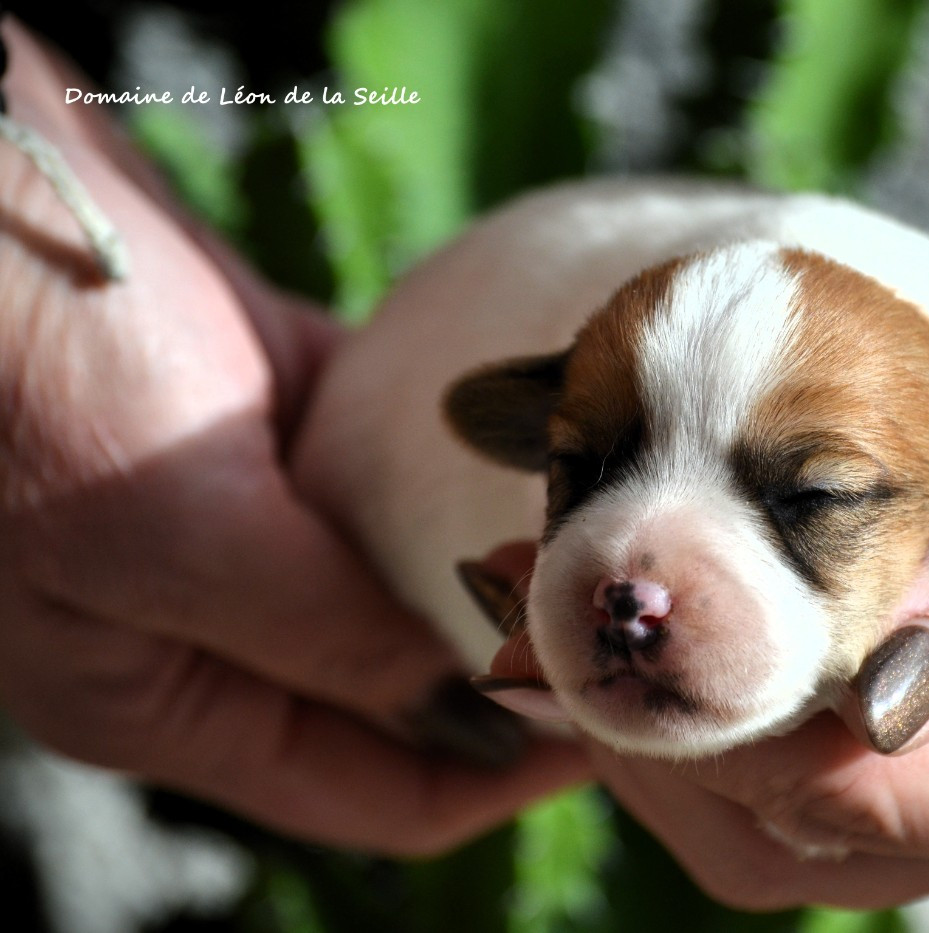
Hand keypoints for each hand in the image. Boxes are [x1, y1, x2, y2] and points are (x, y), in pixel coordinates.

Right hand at [0, 22, 586, 853]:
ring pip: (402, 570)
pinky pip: (389, 456)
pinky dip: (454, 460)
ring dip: (487, 564)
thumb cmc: (20, 366)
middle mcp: (209, 613)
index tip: (615, 729)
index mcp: (163, 691)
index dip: (498, 776)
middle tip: (627, 629)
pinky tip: (536, 444)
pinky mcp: (263, 400)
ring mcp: (241, 506)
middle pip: (400, 687)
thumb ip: (322, 633)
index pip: (369, 787)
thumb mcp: (167, 534)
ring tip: (604, 543)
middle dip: (507, 671)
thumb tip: (462, 708)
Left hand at [564, 144, 928, 906]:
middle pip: (819, 823)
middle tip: (540, 623)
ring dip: (677, 703)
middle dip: (678, 733)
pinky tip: (654, 593)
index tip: (615, 636)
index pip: (890, 805)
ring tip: (553, 606)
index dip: (740, 730)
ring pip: (794, 784)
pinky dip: (722, 658)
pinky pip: (813, 702)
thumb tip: (869, 692)